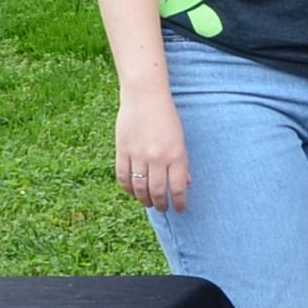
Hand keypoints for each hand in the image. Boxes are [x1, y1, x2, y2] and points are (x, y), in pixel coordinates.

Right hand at [116, 90, 190, 210]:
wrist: (145, 97)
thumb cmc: (167, 118)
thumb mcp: (180, 140)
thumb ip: (182, 163)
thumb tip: (185, 184)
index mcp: (176, 155)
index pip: (178, 188)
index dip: (179, 203)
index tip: (180, 209)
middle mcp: (157, 158)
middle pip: (157, 192)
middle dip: (161, 204)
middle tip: (162, 209)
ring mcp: (138, 156)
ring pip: (139, 188)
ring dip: (144, 199)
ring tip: (148, 203)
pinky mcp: (122, 151)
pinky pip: (123, 177)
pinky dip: (127, 189)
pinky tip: (132, 192)